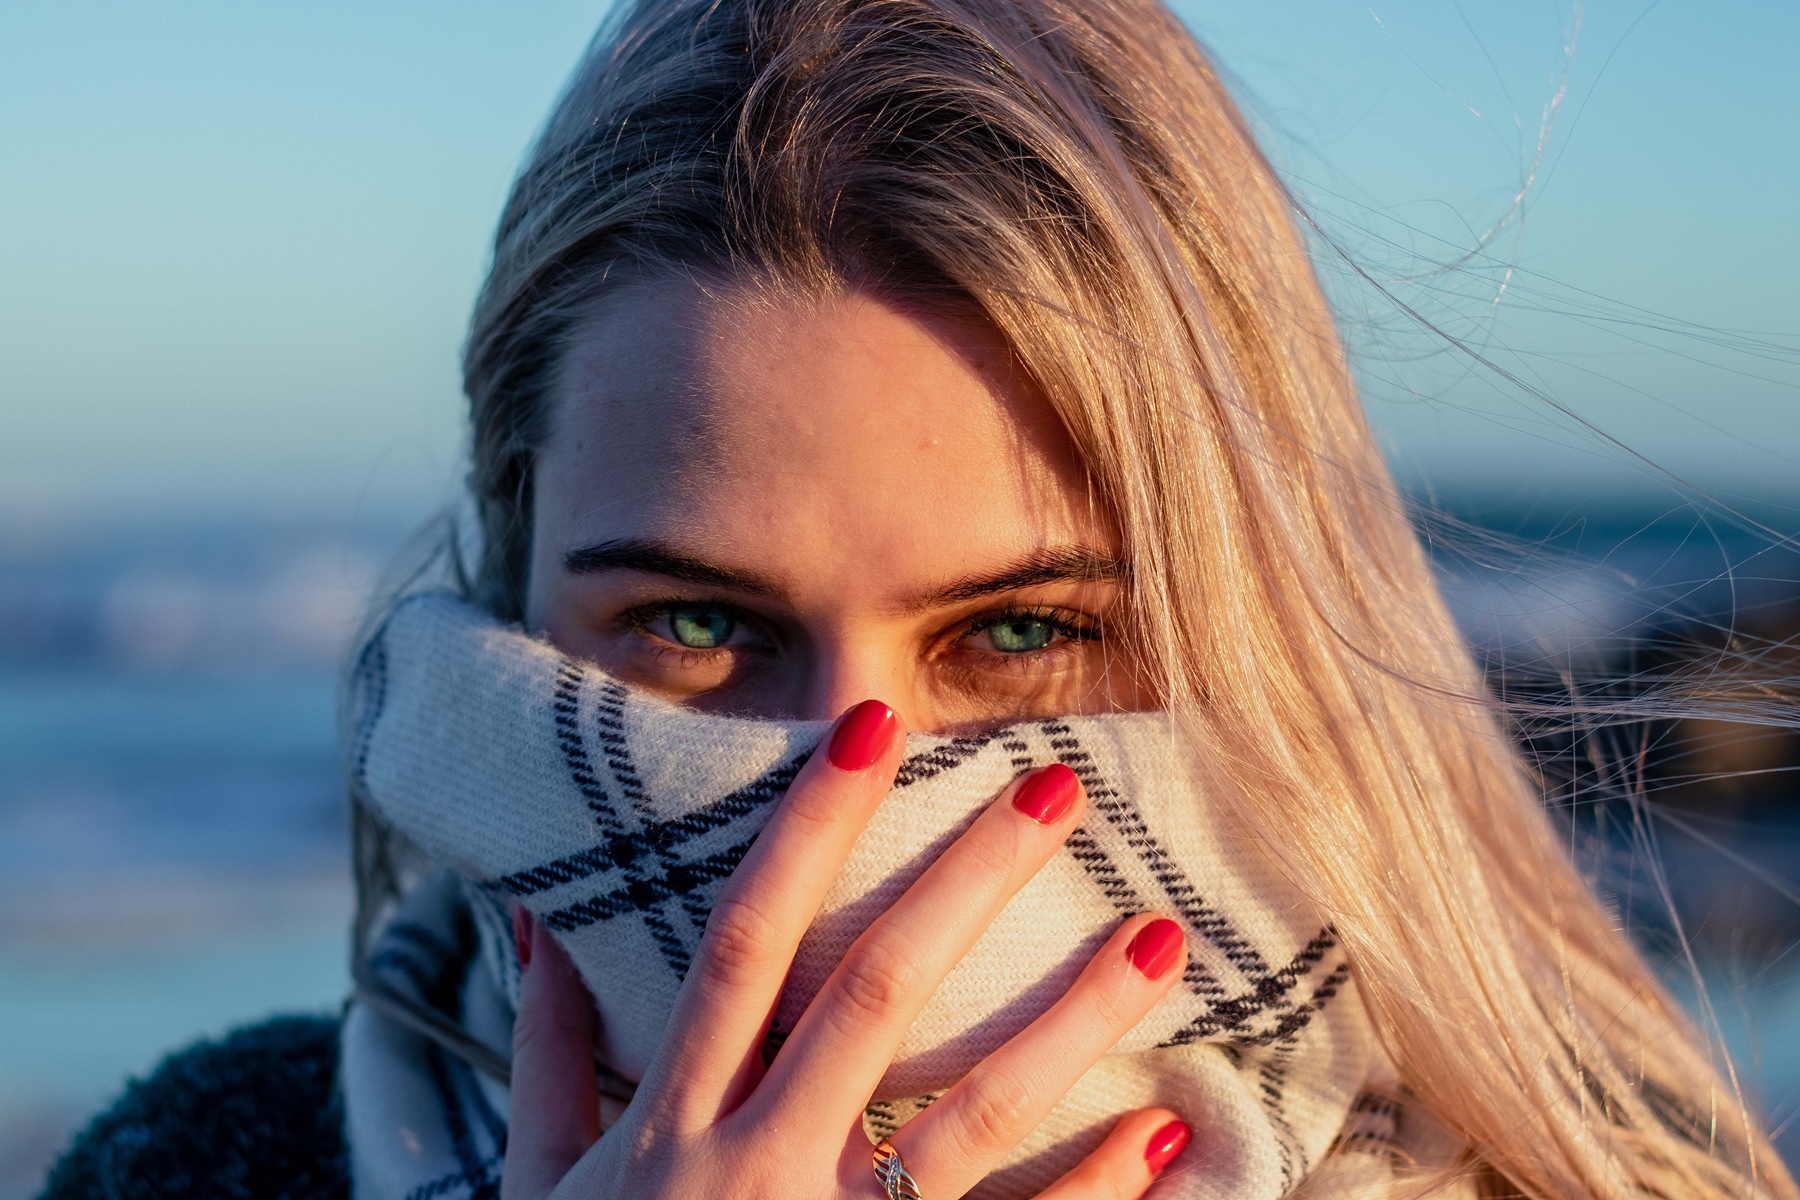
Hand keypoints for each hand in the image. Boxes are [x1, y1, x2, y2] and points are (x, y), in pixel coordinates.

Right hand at [501, 700, 1193, 1199]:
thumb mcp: (536, 1181)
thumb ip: (552, 1050)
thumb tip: (540, 916)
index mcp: (667, 1124)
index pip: (747, 942)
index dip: (810, 829)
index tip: (874, 729)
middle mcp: (750, 1170)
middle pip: (872, 996)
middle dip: (966, 883)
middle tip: (1056, 789)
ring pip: (968, 1116)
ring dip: (1070, 1023)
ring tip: (1157, 941)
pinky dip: (1092, 1193)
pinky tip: (1165, 1128)